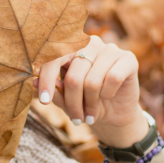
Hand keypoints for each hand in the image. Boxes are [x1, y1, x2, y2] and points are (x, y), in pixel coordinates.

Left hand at [34, 35, 148, 147]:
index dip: (47, 79)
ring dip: (90, 104)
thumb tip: (36, 81)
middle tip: (75, 119)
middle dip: (72, 102)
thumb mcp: (66, 99)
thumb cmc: (85, 102)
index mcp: (69, 48)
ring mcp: (109, 49)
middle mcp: (88, 43)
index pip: (53, 59)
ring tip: (89, 114)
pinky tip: (107, 97)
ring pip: (92, 81)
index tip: (43, 101)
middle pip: (73, 76)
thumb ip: (54, 89)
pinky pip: (112, 78)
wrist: (114, 114)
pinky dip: (107, 93)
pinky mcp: (127, 58)